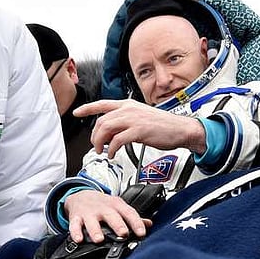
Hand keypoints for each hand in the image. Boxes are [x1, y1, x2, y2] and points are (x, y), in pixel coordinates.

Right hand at [63, 189, 152, 242]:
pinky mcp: (76, 217)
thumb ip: (132, 217)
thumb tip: (149, 224)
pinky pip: (74, 225)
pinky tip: (78, 239)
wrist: (82, 195)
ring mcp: (89, 213)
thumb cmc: (103, 204)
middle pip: (112, 216)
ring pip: (92, 221)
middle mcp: (103, 209)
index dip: (136, 223)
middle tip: (123, 234)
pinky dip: (75, 232)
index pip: (129, 213)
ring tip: (99, 240)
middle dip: (118, 225)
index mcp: (117, 206)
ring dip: (95, 230)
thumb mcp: (119, 207)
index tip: (142, 233)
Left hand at [75, 99, 205, 158]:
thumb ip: (127, 121)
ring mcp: (134, 119)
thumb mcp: (143, 118)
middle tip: (97, 145)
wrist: (182, 129)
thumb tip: (114, 132)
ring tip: (103, 151)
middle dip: (95, 135)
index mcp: (129, 105)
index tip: (77, 112)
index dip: (87, 108)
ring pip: (106, 128)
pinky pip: (117, 140)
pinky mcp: (139, 131)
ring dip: (100, 142)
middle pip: (101, 120)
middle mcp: (130, 110)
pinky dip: (111, 149)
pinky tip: (113, 154)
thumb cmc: (166, 126)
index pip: (103, 104)